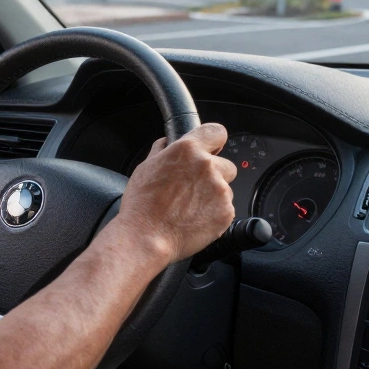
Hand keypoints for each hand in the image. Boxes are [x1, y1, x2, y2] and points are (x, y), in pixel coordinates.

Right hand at [112, 123, 236, 263]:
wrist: (146, 236)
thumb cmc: (142, 205)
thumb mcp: (145, 168)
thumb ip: (162, 151)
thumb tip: (167, 143)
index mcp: (187, 150)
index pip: (216, 132)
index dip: (214, 141)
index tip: (211, 149)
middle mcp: (207, 166)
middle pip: (225, 164)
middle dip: (214, 174)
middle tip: (193, 187)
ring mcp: (219, 190)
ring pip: (225, 188)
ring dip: (213, 195)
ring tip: (190, 207)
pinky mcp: (226, 212)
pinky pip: (225, 208)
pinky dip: (214, 213)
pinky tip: (194, 218)